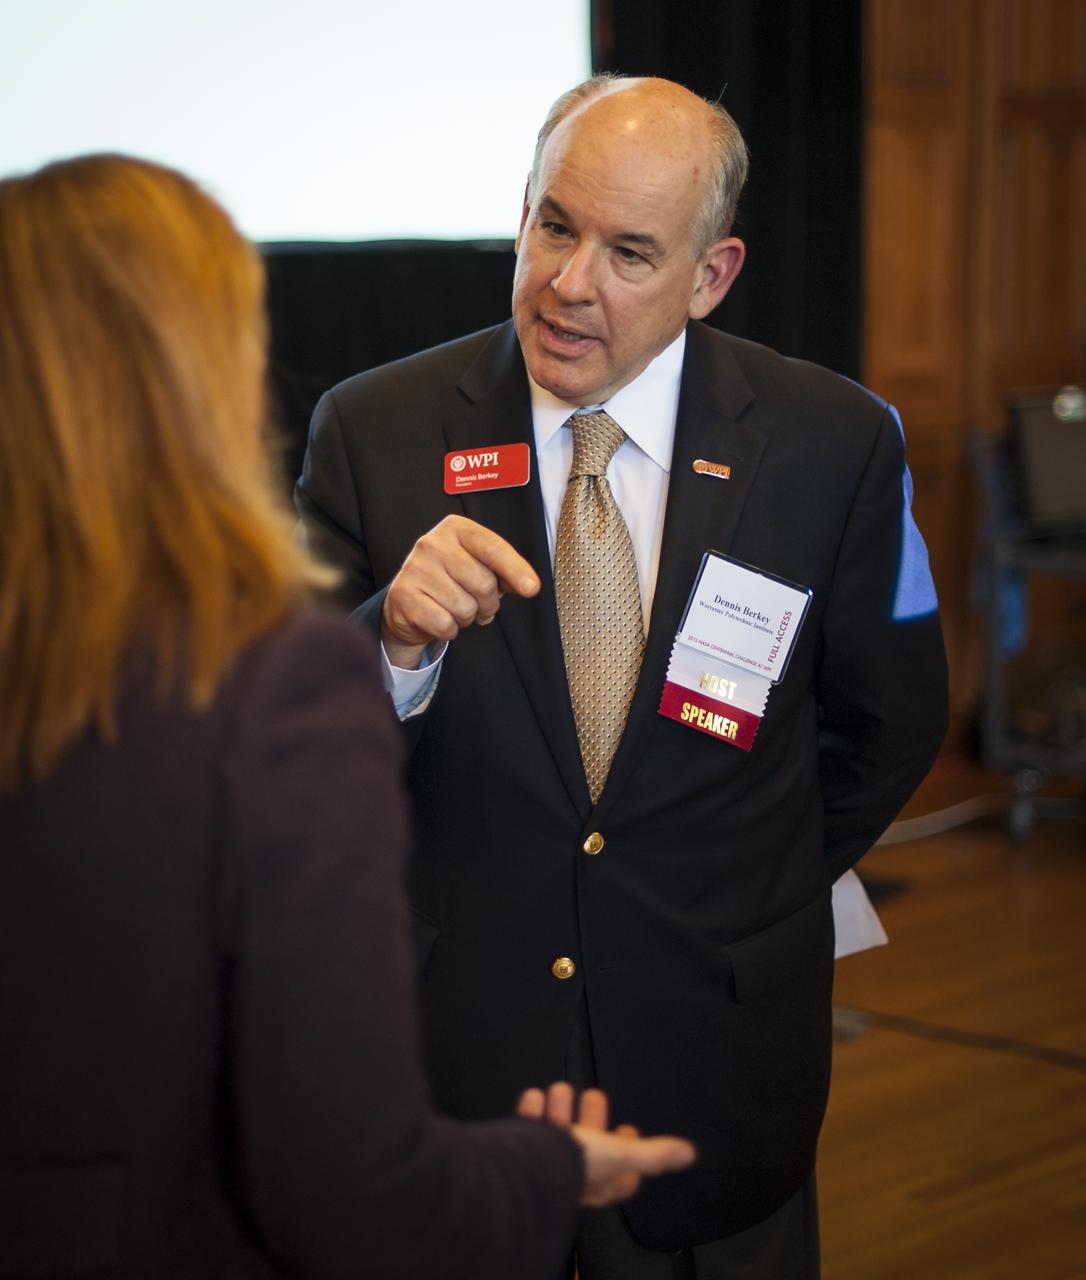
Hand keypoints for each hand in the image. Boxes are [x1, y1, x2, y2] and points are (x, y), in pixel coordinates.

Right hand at [382, 515, 540, 668]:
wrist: (408, 603)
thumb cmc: (449, 581)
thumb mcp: (477, 566)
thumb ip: (503, 571)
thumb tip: (528, 584)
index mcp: (455, 529)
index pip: (492, 547)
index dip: (515, 569)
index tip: (531, 588)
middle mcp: (432, 543)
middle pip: (483, 582)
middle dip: (489, 603)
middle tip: (479, 604)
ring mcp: (415, 568)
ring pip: (464, 607)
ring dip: (467, 617)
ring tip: (455, 609)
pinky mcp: (403, 595)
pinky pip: (444, 623)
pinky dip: (449, 629)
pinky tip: (440, 617)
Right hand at [517, 1082, 695, 1207]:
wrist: (523, 1164)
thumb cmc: (573, 1166)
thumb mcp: (622, 1154)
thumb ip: (653, 1154)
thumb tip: (688, 1154)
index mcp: (600, 1181)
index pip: (620, 1175)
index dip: (627, 1154)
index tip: (628, 1131)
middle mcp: (573, 1175)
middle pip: (586, 1145)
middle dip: (589, 1117)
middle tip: (593, 1098)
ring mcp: (545, 1162)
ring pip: (557, 1130)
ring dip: (559, 1107)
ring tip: (561, 1092)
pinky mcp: (520, 1150)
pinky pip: (528, 1127)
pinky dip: (532, 1109)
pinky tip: (535, 1099)